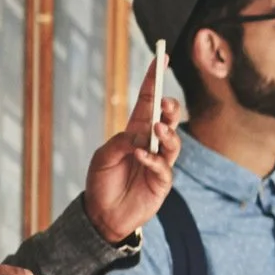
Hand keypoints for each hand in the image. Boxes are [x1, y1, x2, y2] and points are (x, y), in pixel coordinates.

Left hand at [82, 79, 184, 241]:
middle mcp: (150, 144)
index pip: (148, 101)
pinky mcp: (161, 182)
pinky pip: (163, 166)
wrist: (102, 216)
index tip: (162, 58)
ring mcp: (158, 162)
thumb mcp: (103, 157)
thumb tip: (141, 137)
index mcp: (135, 131)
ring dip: (166, 132)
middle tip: (166, 104)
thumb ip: (120, 142)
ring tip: (157, 129)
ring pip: (173, 141)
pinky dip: (154, 159)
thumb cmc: (101, 183)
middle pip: (167, 119)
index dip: (155, 79)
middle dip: (170, 108)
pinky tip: (141, 155)